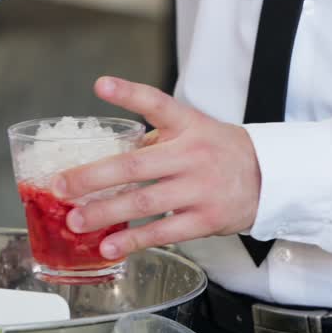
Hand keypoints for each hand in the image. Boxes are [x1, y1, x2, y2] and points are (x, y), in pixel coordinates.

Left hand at [52, 77, 260, 259]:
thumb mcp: (194, 131)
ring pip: (144, 202)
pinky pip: (163, 232)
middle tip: (60, 186)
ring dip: (106, 213)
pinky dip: (133, 241)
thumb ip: (154, 137)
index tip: (101, 86)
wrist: (270, 178)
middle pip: (136, 165)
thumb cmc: (220, 153)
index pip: (158, 104)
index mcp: (188, 126)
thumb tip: (105, 156)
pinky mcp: (205, 220)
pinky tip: (109, 246)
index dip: (129, 93)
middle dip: (93, 177)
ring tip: (76, 221)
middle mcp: (192, 155)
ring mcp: (199, 189)